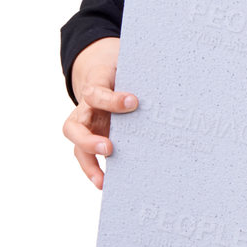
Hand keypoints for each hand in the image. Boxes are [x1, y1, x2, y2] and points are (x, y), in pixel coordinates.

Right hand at [62, 37, 137, 190]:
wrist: (104, 73)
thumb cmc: (121, 70)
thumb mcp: (126, 63)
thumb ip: (141, 68)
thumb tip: (172, 68)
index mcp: (94, 88)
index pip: (96, 94)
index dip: (111, 99)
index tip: (134, 101)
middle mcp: (86, 111)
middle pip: (74, 128)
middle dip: (88, 140)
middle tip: (109, 148)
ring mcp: (87, 128)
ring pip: (78, 148)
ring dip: (90, 165)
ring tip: (102, 181)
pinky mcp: (93, 140)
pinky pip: (89, 158)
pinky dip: (96, 171)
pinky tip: (107, 184)